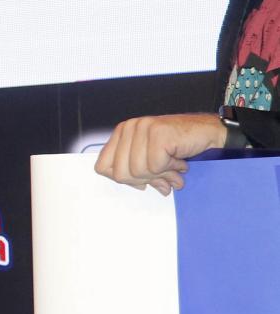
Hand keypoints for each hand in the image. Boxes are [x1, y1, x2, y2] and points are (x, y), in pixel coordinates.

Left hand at [94, 113, 225, 194]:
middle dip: (144, 181)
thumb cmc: (180, 145)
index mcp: (122, 133)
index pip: (102, 167)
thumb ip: (135, 171)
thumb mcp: (150, 159)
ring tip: (174, 169)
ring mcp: (143, 128)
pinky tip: (180, 162)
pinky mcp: (159, 134)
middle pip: (119, 173)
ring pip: (138, 171)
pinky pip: (156, 166)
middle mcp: (129, 127)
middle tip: (163, 177)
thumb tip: (136, 186)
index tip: (142, 180)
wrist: (210, 132)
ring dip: (161, 176)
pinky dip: (171, 170)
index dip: (123, 179)